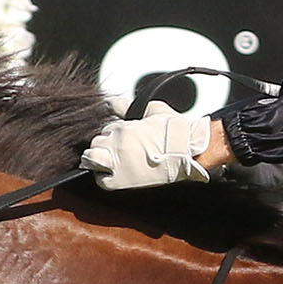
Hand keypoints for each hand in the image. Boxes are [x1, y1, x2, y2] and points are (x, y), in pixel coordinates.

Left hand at [80, 104, 214, 188]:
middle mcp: (119, 147)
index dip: (114, 130)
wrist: (189, 154)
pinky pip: (101, 179)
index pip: (106, 128)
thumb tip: (110, 100)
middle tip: (123, 146)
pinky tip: (113, 171)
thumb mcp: (152, 110)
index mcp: (126, 130)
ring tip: (117, 158)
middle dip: (107, 142)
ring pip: (93, 158)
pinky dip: (103, 175)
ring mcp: (119, 165)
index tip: (125, 134)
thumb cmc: (175, 133)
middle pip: (98, 142)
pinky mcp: (121, 182)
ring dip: (101, 156)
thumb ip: (127, 105)